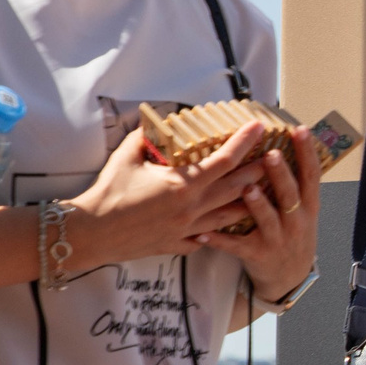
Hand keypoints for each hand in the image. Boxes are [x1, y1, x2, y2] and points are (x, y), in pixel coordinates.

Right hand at [62, 122, 275, 272]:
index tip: (259, 128)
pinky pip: (208, 238)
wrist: (90, 233)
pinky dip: (220, 230)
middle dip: (259, 171)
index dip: (245, 142)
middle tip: (275, 158)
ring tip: (263, 191)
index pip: (225, 159)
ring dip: (249, 202)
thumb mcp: (126, 157)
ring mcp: (188, 229)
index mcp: (183, 184)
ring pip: (231, 216)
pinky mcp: (178, 244)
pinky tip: (227, 223)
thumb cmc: (107, 193)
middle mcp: (192, 208)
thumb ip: (145, 137)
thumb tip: (155, 120)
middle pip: (238, 187)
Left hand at [199, 127, 323, 300]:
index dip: (307, 152)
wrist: (290, 276)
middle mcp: (296, 220)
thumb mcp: (302, 210)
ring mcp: (278, 239)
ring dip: (258, 205)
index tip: (300, 130)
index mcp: (307, 205)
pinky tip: (204, 233)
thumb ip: (292, 184)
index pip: (311, 174)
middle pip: (290, 194)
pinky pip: (237, 246)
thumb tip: (276, 147)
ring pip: (268, 220)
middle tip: (271, 155)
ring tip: (248, 190)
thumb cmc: (291, 234)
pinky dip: (220, 240)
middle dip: (281, 175)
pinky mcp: (259, 255)